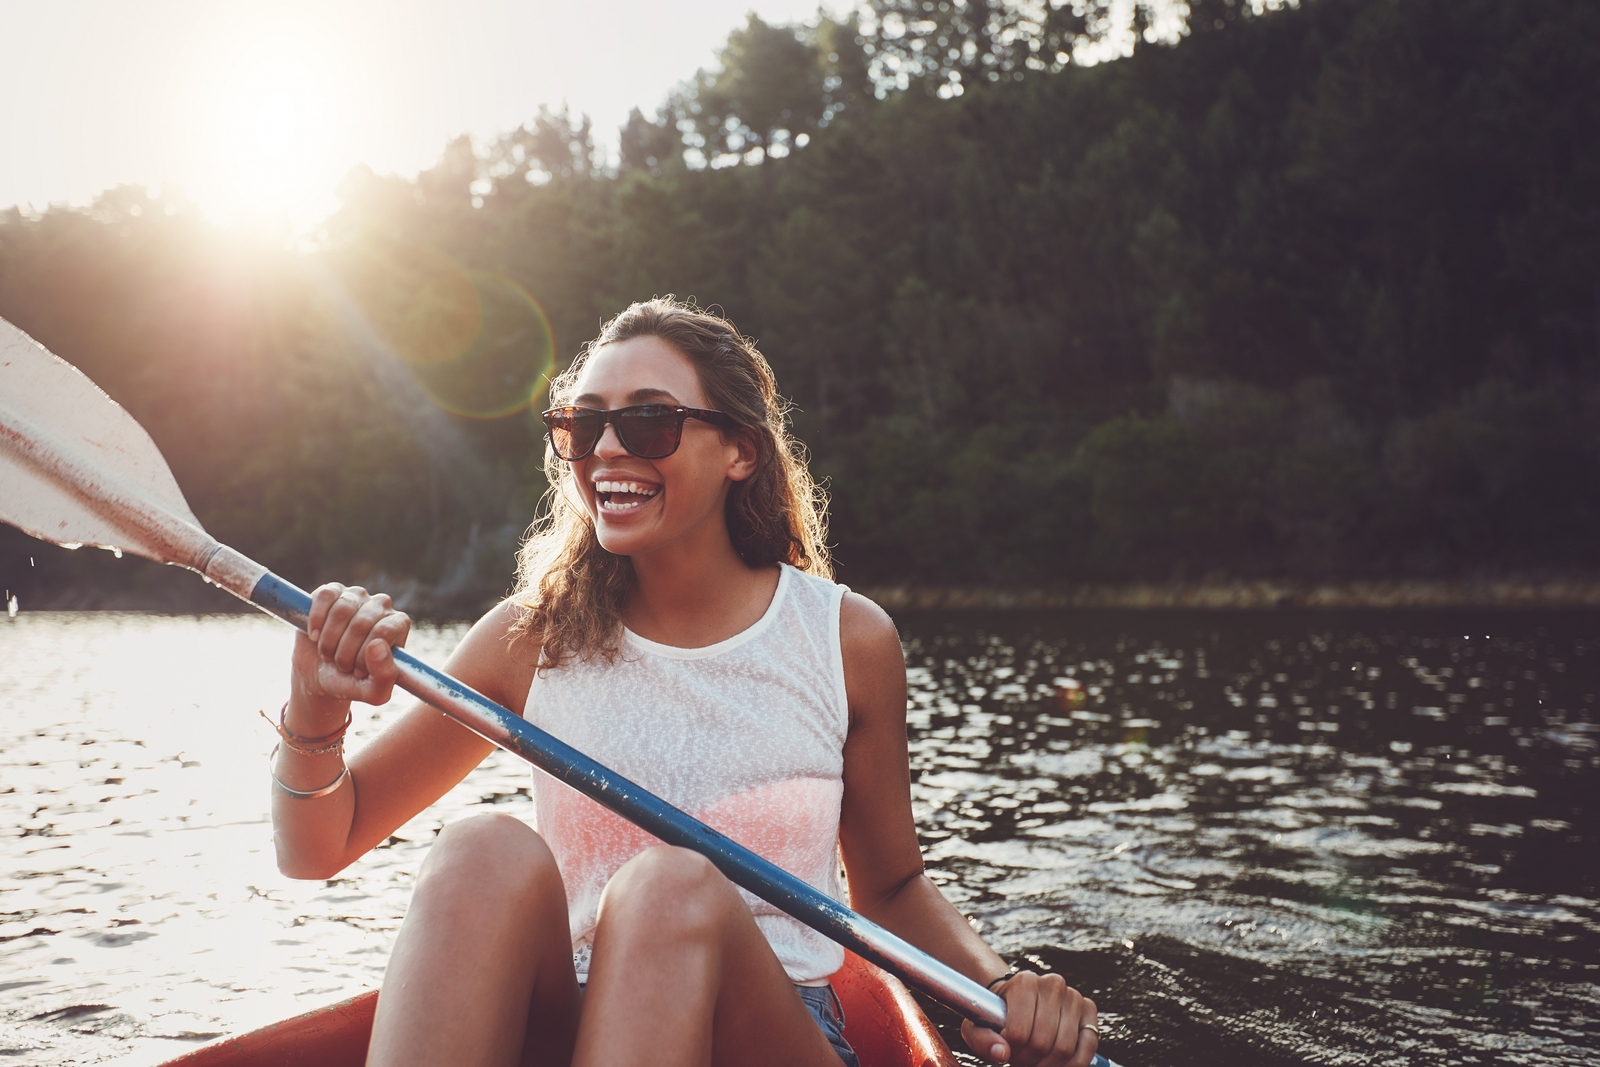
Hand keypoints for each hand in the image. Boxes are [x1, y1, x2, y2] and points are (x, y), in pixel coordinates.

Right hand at [290, 583, 410, 707]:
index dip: (365, 656)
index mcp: (398, 625)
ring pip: (342, 610)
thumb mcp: (373, 692)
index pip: (385, 631)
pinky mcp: (333, 591)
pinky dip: (316, 620)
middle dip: (345, 653)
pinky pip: (325, 596)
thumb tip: (377, 644)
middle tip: (340, 666)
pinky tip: (315, 636)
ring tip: (328, 654)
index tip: (357, 672)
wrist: (321, 675)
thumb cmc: (352, 682)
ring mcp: (357, 595)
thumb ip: (385, 677)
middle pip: (362, 623)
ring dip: (329, 640)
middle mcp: (382, 606)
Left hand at [962, 971, 1098, 1066]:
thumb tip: (1002, 1052)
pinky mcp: (1088, 1009)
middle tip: (1021, 1061)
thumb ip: (982, 1040)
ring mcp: (1073, 996)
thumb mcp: (978, 1025)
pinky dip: (1075, 1063)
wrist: (1016, 999)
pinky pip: (1089, 1045)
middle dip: (1029, 1061)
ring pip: (1065, 1048)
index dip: (1012, 1052)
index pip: (1019, 1033)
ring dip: (1049, 1065)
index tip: (1007, 1051)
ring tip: (1036, 1061)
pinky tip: (1058, 1064)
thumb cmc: (998, 1015)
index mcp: (1024, 983)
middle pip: (1043, 1043)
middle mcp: (1052, 984)